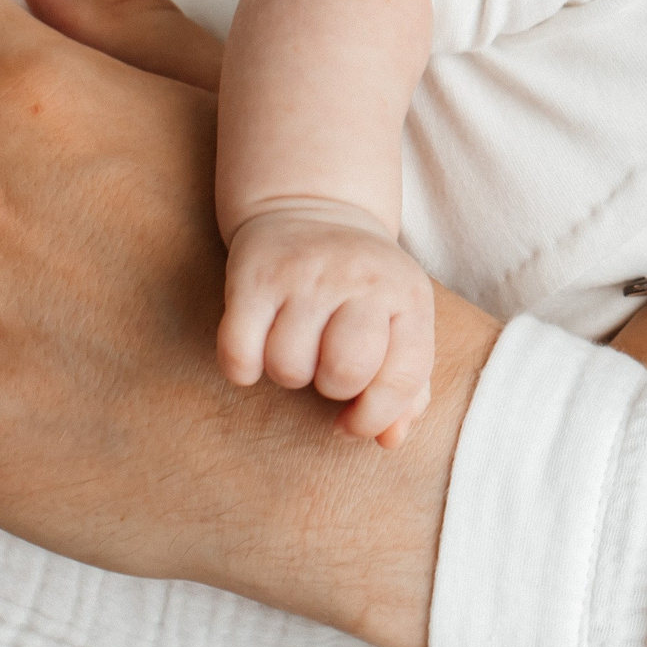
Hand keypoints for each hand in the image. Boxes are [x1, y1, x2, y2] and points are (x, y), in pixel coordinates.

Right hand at [222, 208, 435, 446]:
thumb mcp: (401, 322)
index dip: (377, 417)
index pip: (403, 378)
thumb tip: (391, 440)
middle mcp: (360, 279)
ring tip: (296, 345)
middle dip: (332, 388)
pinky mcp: (253, 277)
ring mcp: (305, 275)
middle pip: (345, 372)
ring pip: (288, 368)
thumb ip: (406, 386)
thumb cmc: (363, 287)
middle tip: (326, 366)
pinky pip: (238, 354)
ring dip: (288, 374)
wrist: (314, 206)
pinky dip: (243, 368)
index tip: (355, 420)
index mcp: (407, 296)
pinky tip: (256, 348)